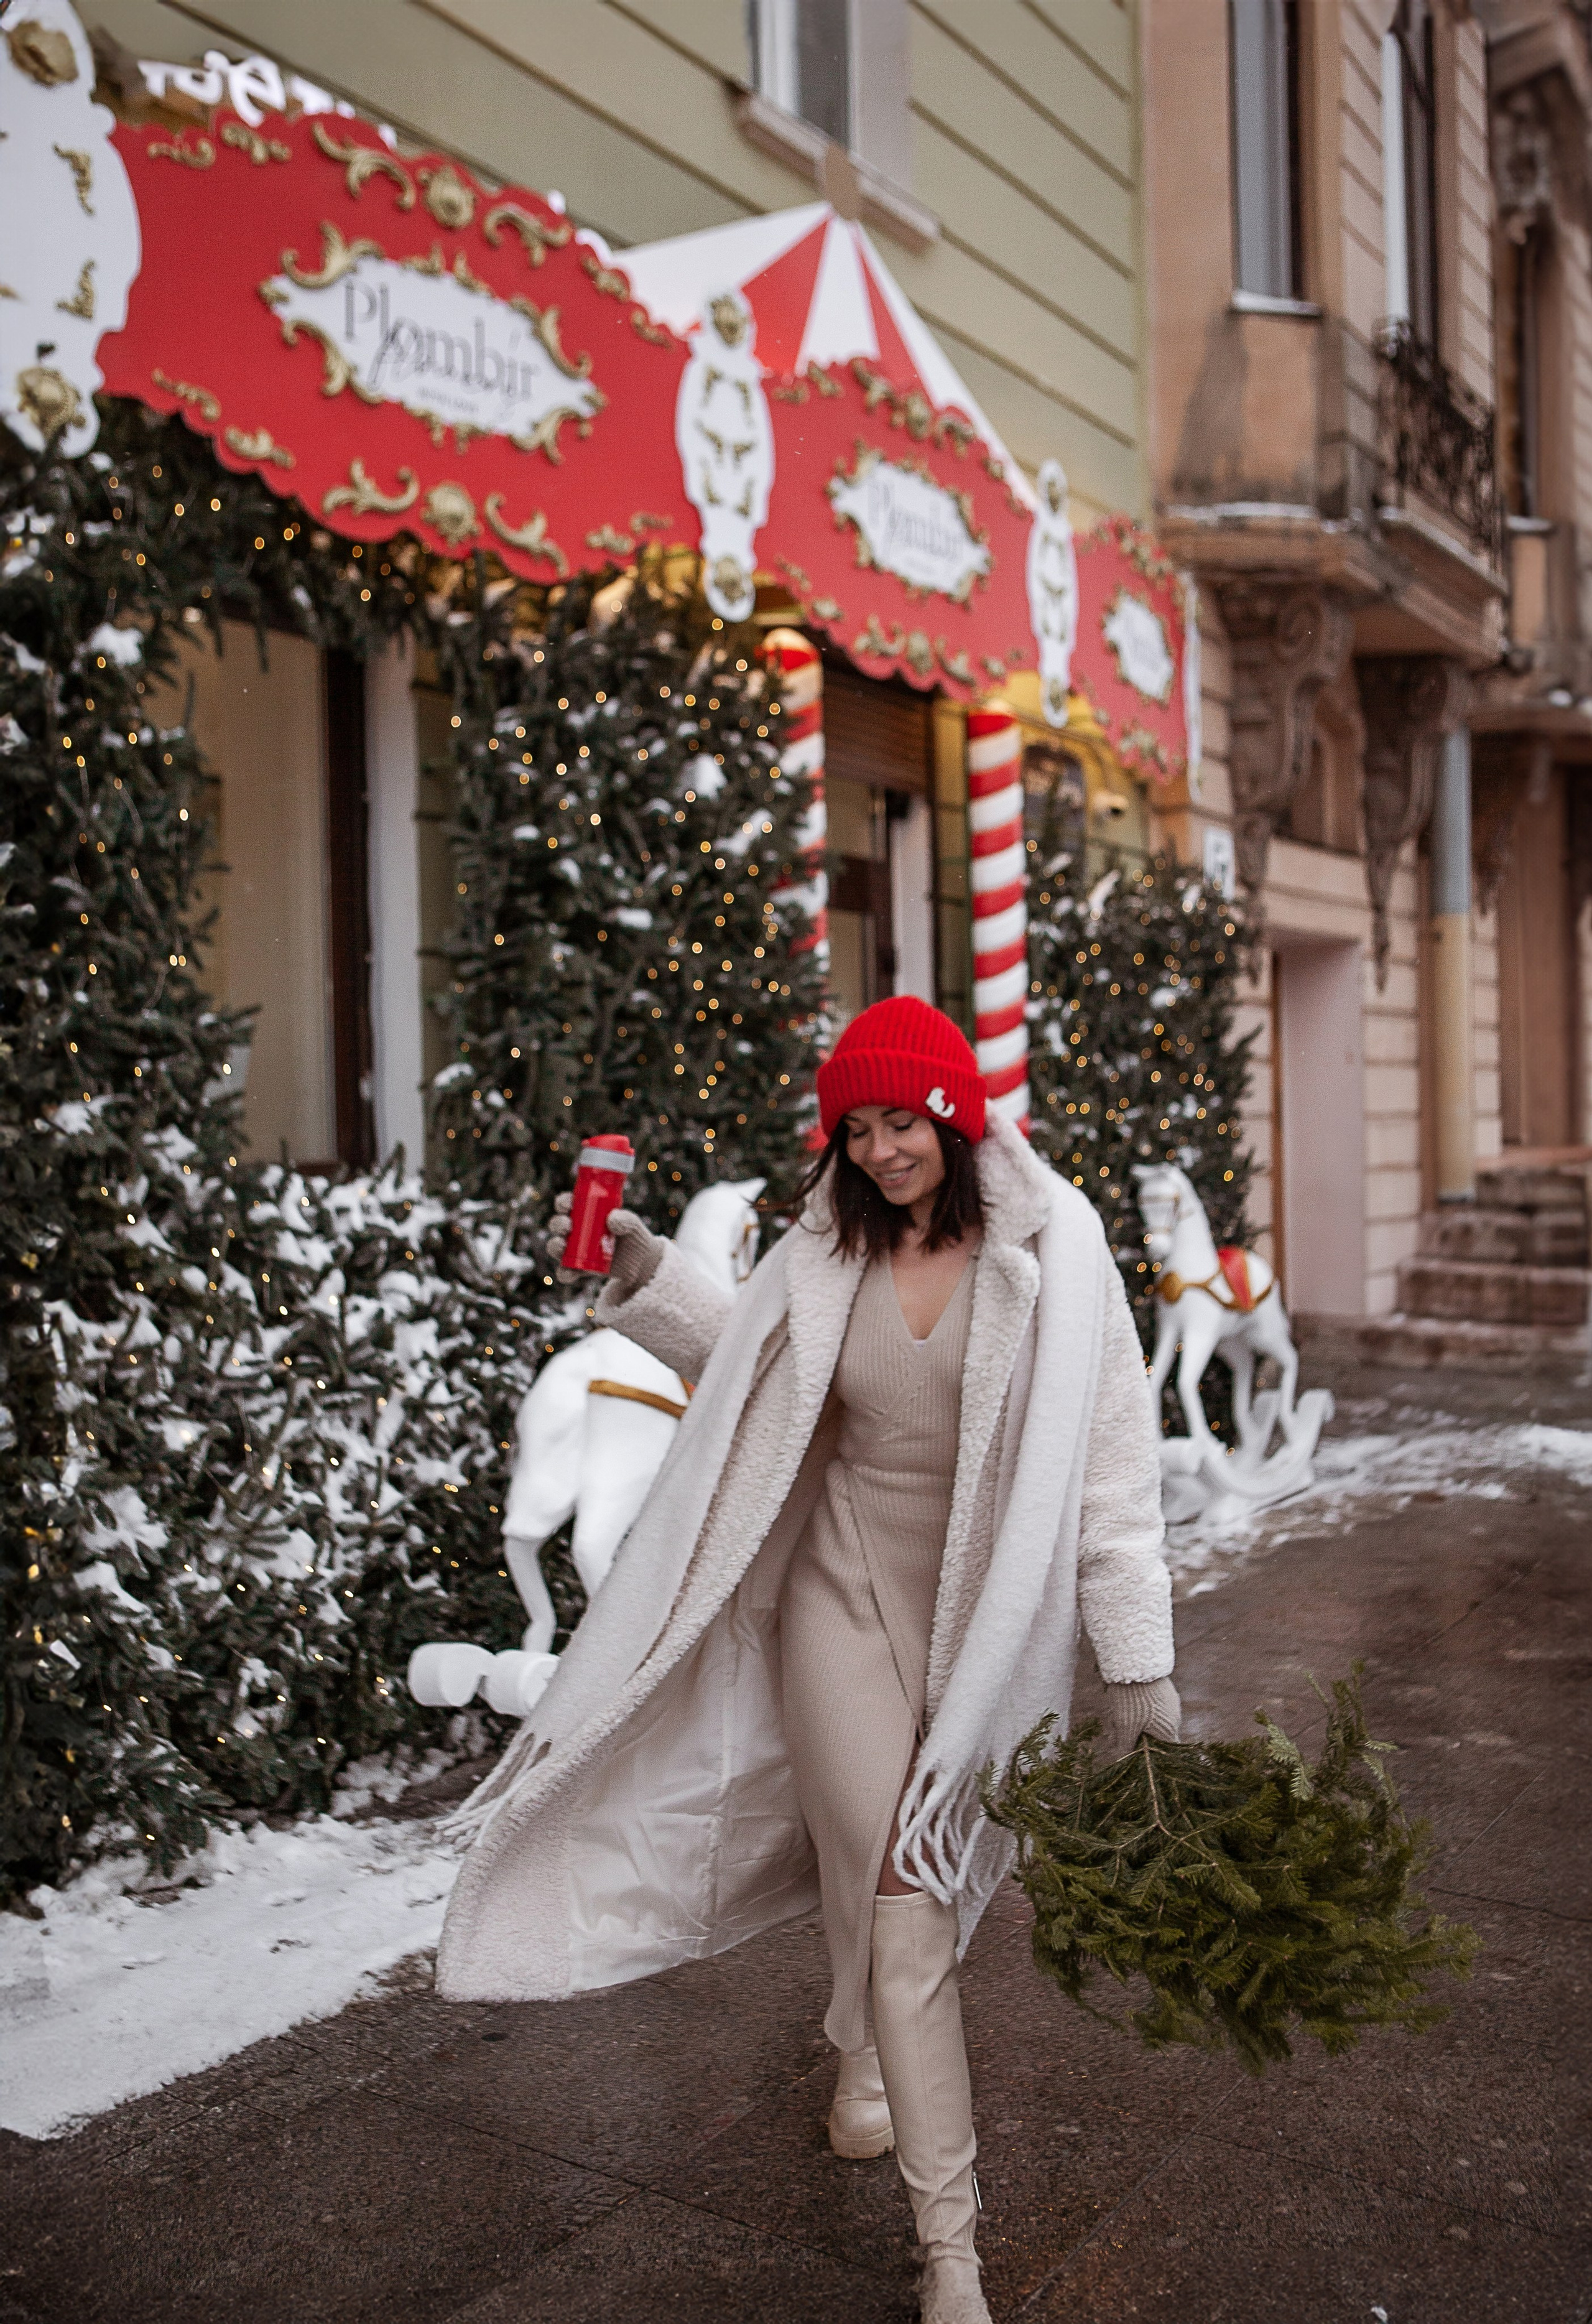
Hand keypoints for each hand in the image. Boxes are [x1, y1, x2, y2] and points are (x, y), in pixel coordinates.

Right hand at [547, 1193, 661, 1293]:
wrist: (641, 1263)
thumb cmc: (634, 1237)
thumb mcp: (633, 1226)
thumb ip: (626, 1220)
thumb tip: (611, 1220)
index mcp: (585, 1213)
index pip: (568, 1204)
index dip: (563, 1202)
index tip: (567, 1204)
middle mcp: (576, 1231)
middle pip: (558, 1224)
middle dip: (558, 1224)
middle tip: (568, 1225)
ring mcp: (575, 1251)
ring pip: (556, 1247)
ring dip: (555, 1245)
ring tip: (563, 1245)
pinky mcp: (579, 1270)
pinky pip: (565, 1273)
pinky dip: (564, 1274)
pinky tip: (570, 1273)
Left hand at [1098, 1675, 1180, 1761]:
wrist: (1136, 1666)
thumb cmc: (1132, 1699)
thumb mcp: (1125, 1726)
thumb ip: (1126, 1746)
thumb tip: (1122, 1761)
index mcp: (1169, 1731)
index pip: (1167, 1751)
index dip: (1155, 1754)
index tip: (1141, 1753)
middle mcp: (1176, 1718)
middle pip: (1162, 1734)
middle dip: (1147, 1737)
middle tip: (1129, 1733)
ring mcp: (1173, 1702)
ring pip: (1160, 1718)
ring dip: (1147, 1721)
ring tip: (1129, 1715)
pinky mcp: (1167, 1690)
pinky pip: (1159, 1705)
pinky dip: (1148, 1708)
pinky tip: (1134, 1702)